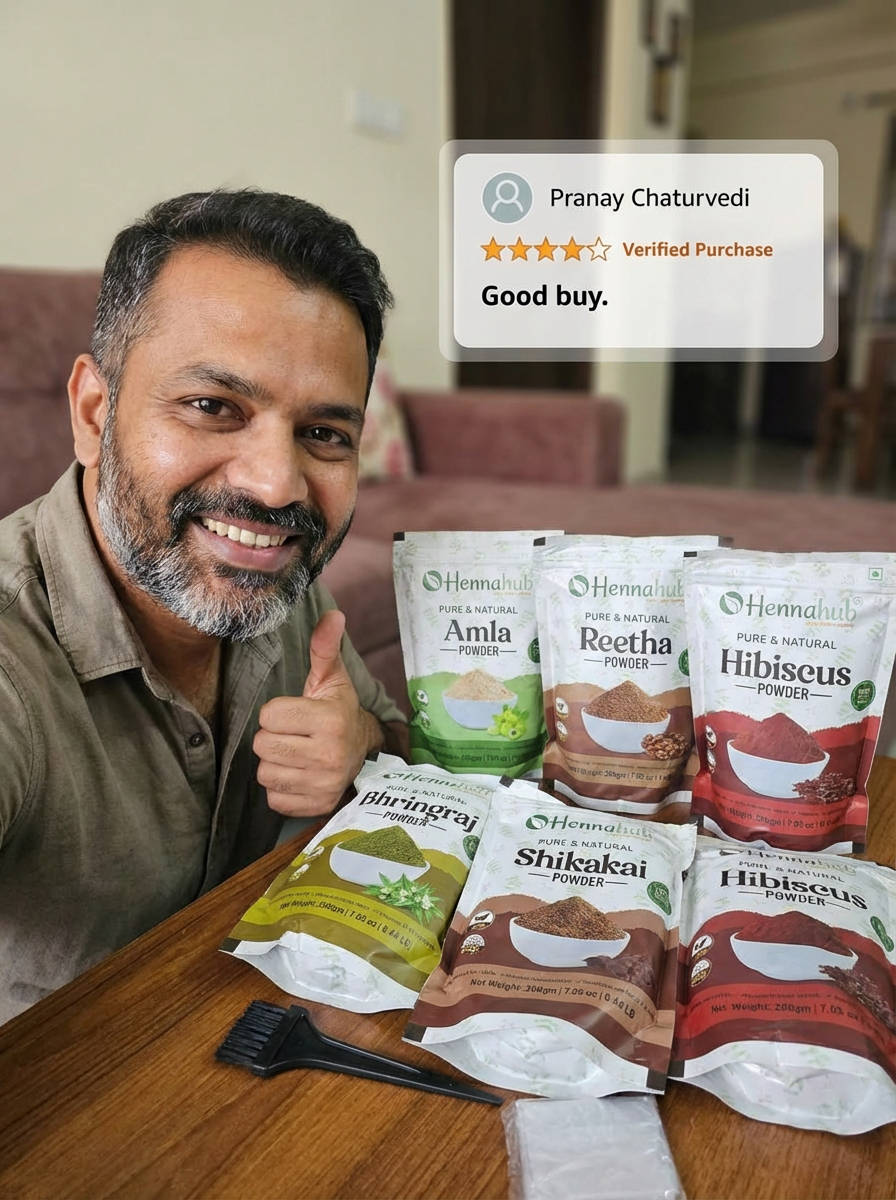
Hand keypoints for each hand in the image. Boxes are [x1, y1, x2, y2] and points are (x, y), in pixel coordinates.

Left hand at [254, 610, 382, 816]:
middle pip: (263, 746)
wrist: (364, 753)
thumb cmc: (338, 711)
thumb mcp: (332, 679)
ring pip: (265, 773)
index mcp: (330, 720)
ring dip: (275, 764)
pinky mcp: (317, 806)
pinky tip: (299, 774)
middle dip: (273, 738)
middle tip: (294, 734)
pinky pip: (273, 799)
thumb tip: (333, 614)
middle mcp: (330, 755)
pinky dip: (281, 788)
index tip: (295, 713)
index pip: (269, 717)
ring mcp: (324, 785)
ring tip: (296, 754)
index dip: (277, 713)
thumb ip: (324, 648)